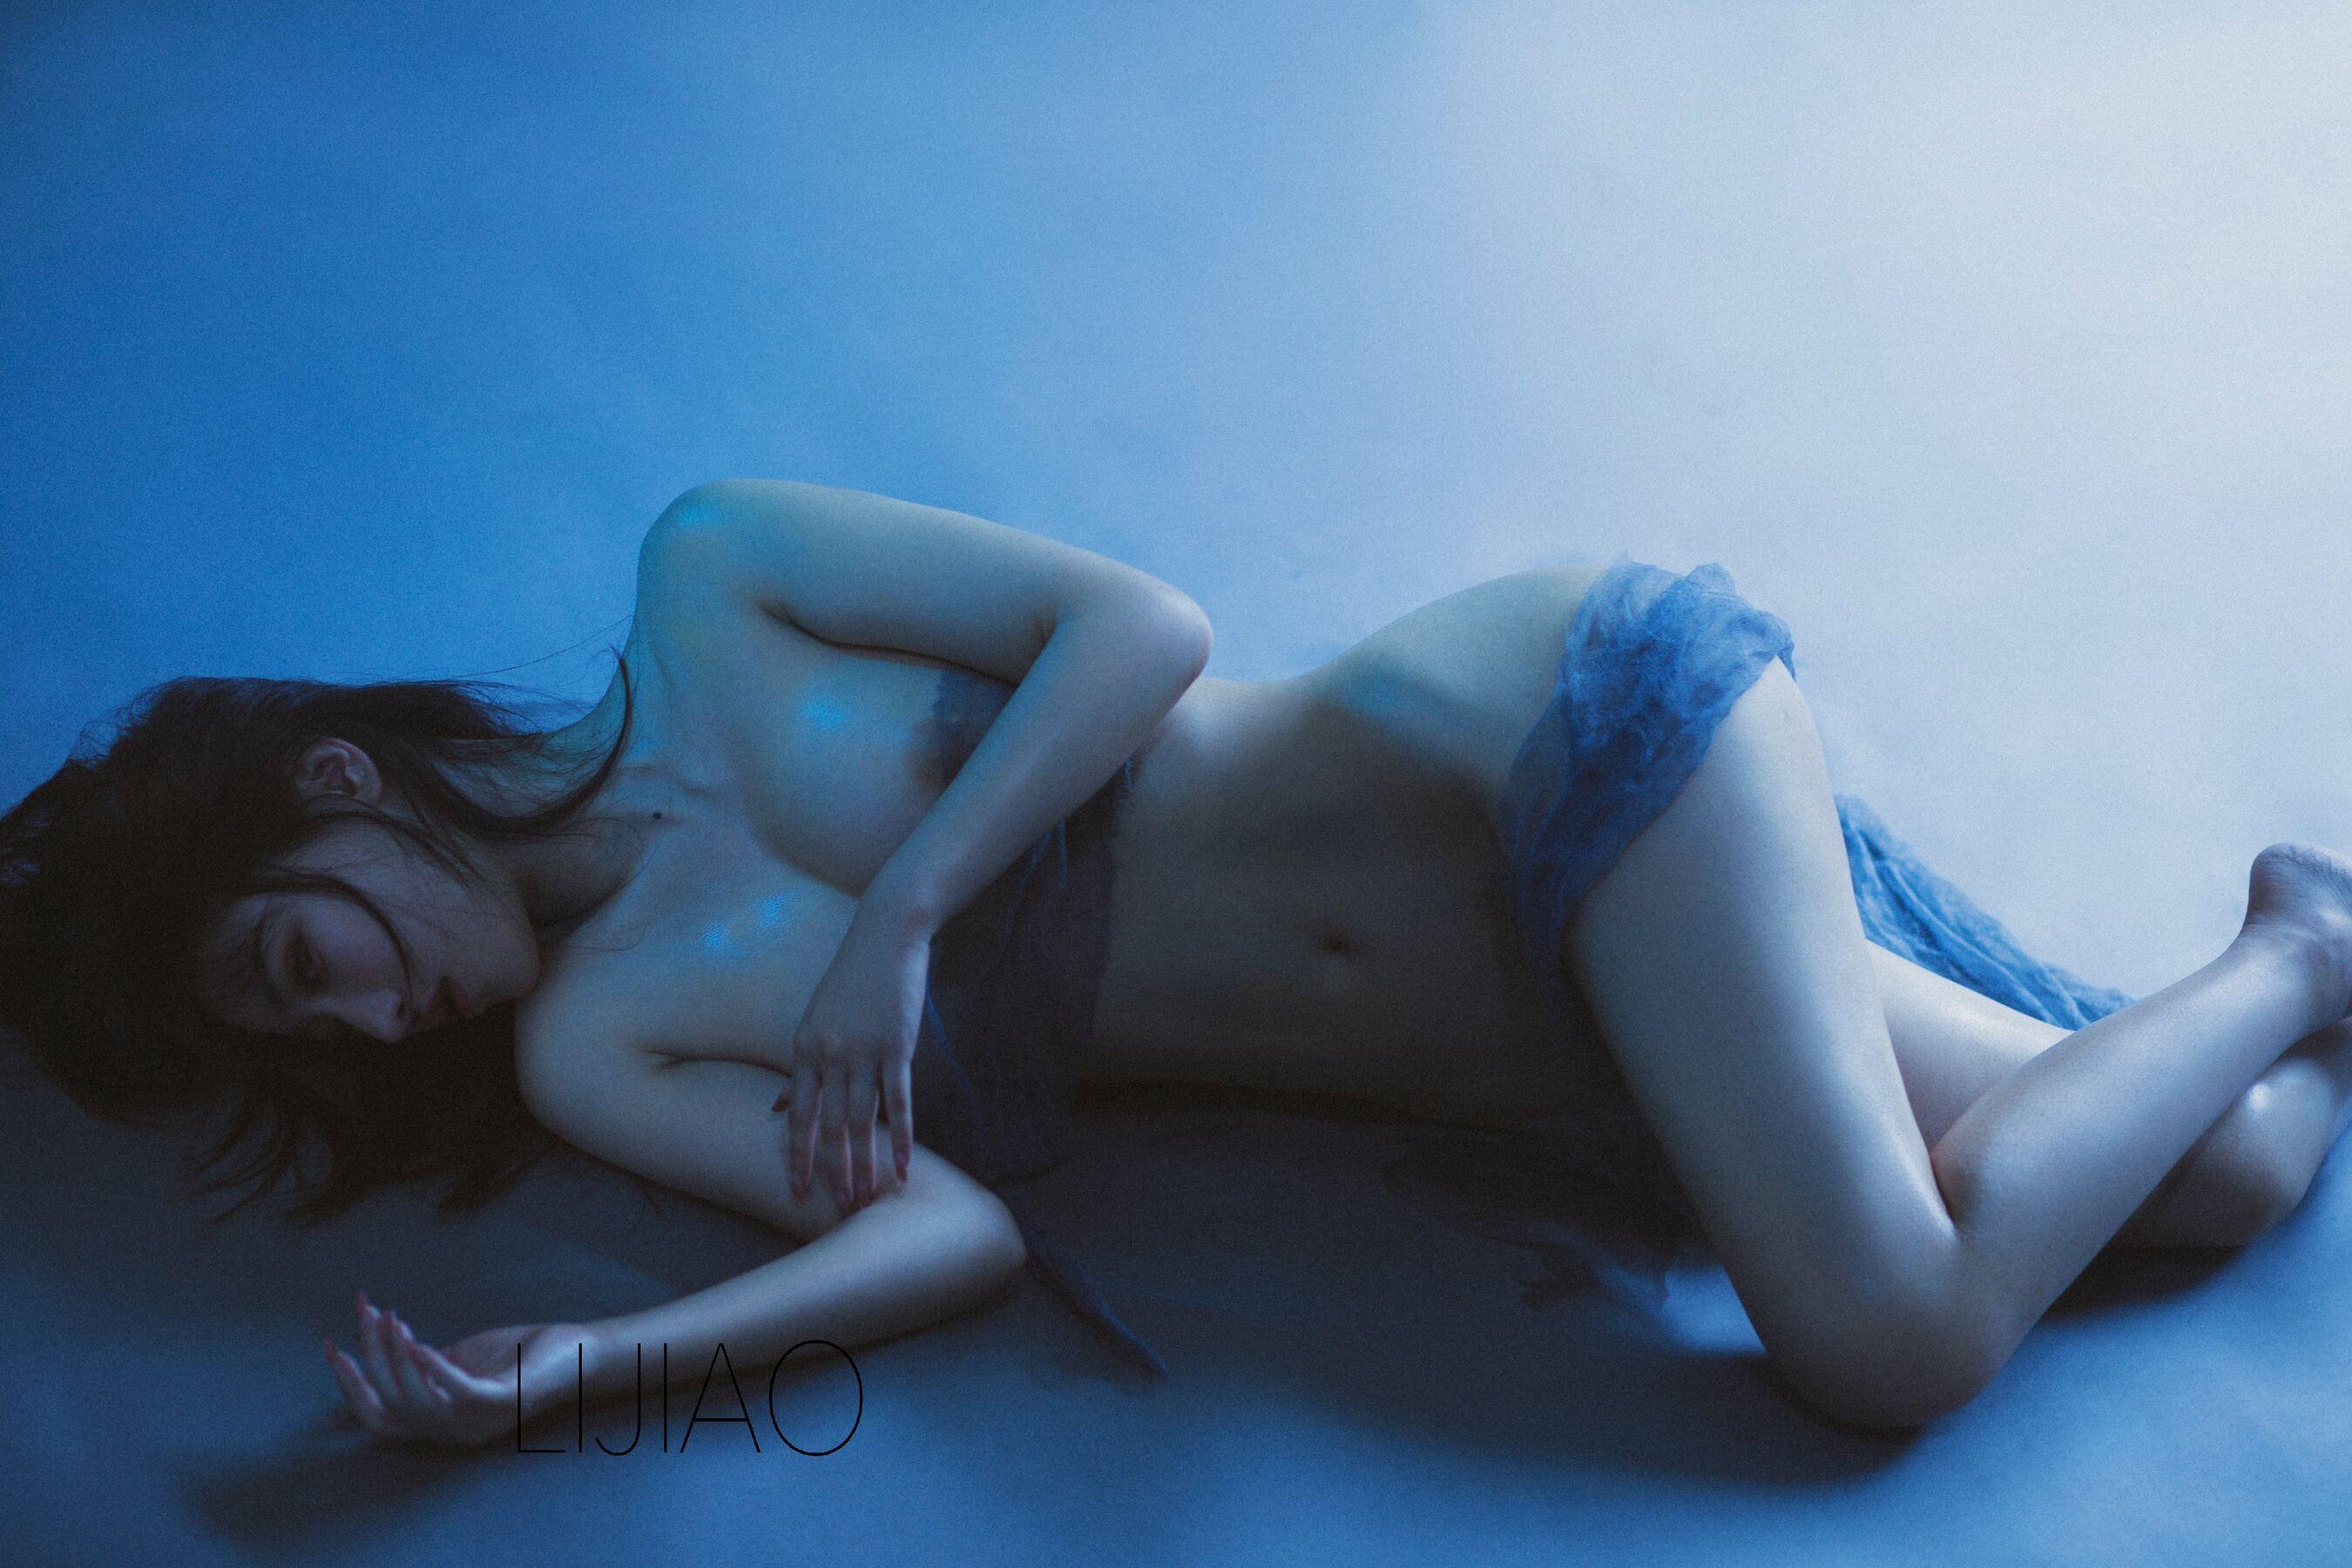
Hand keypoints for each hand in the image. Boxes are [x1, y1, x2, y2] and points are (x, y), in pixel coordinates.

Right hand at [324, 1289, 588, 1448]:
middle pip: (388, 1404)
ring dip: (393, 1357)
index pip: (377, 1416)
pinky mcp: (500, 1404)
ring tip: (389, 1317)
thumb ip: (427, 1362)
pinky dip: (430, 1367)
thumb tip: (391, 1343)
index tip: (332, 1345)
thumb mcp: (463, 1359)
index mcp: (439, 1422)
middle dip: (367, 1359)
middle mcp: (452, 1431)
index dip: (348, 1385)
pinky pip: (456, 1392)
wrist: (579, 1354)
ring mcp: (476, 1422)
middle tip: (364, 1314)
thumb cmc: (521, 1356)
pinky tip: (414, 1339)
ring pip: (413, 1401)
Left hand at [777, 911, 927, 1210]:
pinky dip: (902, 1139)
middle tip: (836, 1209)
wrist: (884, 937)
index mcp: (804, 1050)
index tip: (795, 1192)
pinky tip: (905, 1168)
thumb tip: (776, 1107)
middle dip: (831, 1172)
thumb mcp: (814, 1020)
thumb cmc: (850, 979)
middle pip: (828, 1127)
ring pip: (860, 1122)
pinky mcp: (898, 1048)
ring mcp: (864, 1053)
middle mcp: (829, 1056)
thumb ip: (798, 1067)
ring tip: (865, 1201)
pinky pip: (898, 1103)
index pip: (797, 1116)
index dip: (797, 1157)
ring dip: (864, 1166)